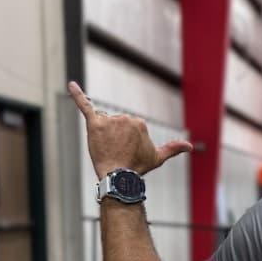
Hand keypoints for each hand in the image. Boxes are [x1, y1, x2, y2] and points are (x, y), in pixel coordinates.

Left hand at [68, 82, 191, 177]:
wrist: (119, 176)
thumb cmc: (138, 168)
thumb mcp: (157, 158)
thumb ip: (173, 148)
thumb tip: (191, 146)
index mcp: (139, 122)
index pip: (128, 127)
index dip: (126, 141)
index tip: (127, 152)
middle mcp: (125, 117)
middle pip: (115, 124)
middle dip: (114, 137)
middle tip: (116, 152)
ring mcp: (109, 120)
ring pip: (103, 123)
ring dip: (103, 135)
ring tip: (106, 149)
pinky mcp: (94, 123)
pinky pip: (84, 106)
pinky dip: (77, 95)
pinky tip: (70, 84)